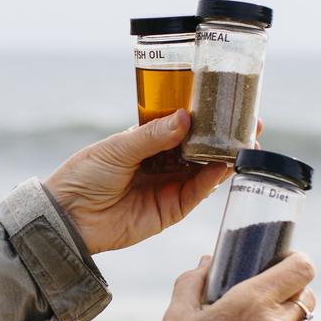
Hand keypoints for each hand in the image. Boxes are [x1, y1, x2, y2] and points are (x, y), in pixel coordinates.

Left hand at [43, 110, 234, 253]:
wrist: (69, 216)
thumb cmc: (85, 175)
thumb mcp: (118, 148)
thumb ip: (153, 135)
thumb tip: (185, 118)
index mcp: (147, 141)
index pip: (184, 126)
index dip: (207, 116)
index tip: (230, 104)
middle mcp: (162, 162)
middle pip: (201, 147)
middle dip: (225, 136)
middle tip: (251, 124)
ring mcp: (169, 186)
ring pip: (205, 169)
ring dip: (226, 157)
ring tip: (246, 142)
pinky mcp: (171, 210)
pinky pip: (197, 193)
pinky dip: (212, 179)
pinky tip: (225, 165)